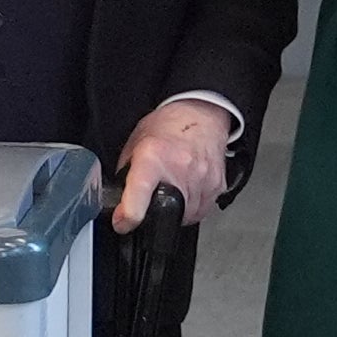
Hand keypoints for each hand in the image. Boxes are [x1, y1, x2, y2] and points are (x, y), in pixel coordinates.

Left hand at [113, 99, 230, 232]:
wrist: (201, 113)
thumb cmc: (168, 125)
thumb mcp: (136, 143)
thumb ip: (127, 173)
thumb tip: (119, 200)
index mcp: (153, 158)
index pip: (139, 194)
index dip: (128, 216)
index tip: (123, 223)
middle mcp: (179, 169)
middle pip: (165, 213)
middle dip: (157, 212)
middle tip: (157, 194)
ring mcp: (202, 179)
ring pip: (186, 216)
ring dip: (177, 209)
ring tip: (175, 184)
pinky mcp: (217, 185)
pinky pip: (202, 210)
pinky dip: (193, 205)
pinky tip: (189, 186)